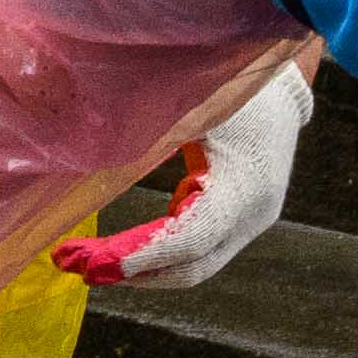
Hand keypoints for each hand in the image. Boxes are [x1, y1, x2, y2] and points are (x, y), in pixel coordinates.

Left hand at [66, 61, 307, 289]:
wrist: (282, 88)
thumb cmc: (232, 85)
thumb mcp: (191, 101)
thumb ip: (146, 127)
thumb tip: (81, 147)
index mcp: (243, 183)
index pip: (191, 238)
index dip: (142, 255)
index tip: (92, 264)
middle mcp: (252, 214)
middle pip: (191, 265)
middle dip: (133, 272)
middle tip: (75, 267)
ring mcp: (250, 223)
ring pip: (194, 265)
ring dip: (142, 269)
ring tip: (88, 263)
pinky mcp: (241, 222)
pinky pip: (199, 251)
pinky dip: (159, 255)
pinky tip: (121, 249)